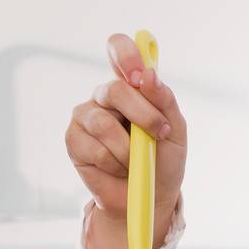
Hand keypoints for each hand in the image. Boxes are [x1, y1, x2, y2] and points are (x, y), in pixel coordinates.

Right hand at [66, 33, 188, 248]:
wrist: (150, 198)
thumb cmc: (163, 161)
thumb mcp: (175, 131)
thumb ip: (165, 101)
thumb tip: (149, 76)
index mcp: (131, 86)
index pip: (119, 49)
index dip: (127, 55)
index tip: (140, 75)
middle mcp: (105, 96)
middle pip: (115, 88)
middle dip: (143, 114)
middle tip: (159, 134)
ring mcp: (86, 117)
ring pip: (104, 122)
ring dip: (129, 148)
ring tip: (137, 162)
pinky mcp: (73, 141)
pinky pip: (94, 148)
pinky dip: (114, 163)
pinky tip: (119, 169)